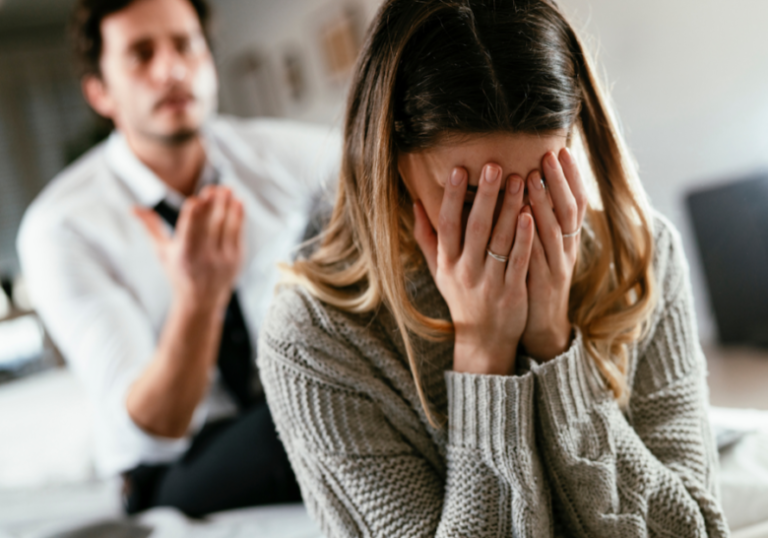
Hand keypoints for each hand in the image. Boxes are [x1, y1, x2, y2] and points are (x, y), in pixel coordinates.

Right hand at [134, 185, 244, 312]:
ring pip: (226, 226)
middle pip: (209, 225)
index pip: (188, 231)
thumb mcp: (162, 252)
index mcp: (183, 254)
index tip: (196, 199)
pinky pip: (238, 234)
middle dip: (213, 205)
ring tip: (227, 189)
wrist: (202, 300)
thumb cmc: (179, 272)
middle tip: (215, 187)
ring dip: (227, 206)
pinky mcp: (237, 259)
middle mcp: (203, 257)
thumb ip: (151, 227)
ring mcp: (222, 258)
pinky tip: (238, 202)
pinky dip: (239, 217)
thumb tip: (133, 208)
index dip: (193, 215)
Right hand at [413, 163, 533, 375]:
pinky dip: (524, 237)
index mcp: (447, 262)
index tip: (457, 169)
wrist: (483, 339)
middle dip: (484, 195)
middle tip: (494, 165)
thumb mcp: (439, 271)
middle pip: (475, 228)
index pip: (446, 224)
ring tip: (519, 179)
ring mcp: (489, 282)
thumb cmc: (461, 298)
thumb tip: (415, 203)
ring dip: (509, 209)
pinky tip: (531, 214)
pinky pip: (519, 261)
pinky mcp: (512, 292)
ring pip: (500, 240)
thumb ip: (427, 238)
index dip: (450, 197)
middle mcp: (465, 271)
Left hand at [522, 148, 587, 360]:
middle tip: (549, 155)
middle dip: (559, 181)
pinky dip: (531, 235)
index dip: (571, 177)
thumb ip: (541, 221)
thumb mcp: (543, 248)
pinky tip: (522, 217)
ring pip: (554, 230)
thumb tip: (531, 188)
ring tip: (533, 178)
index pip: (576, 202)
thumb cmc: (537, 280)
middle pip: (568, 210)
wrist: (542, 325)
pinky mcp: (542, 283)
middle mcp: (567, 250)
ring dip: (544, 203)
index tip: (562, 151)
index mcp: (568, 240)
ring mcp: (557, 267)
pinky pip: (537, 256)